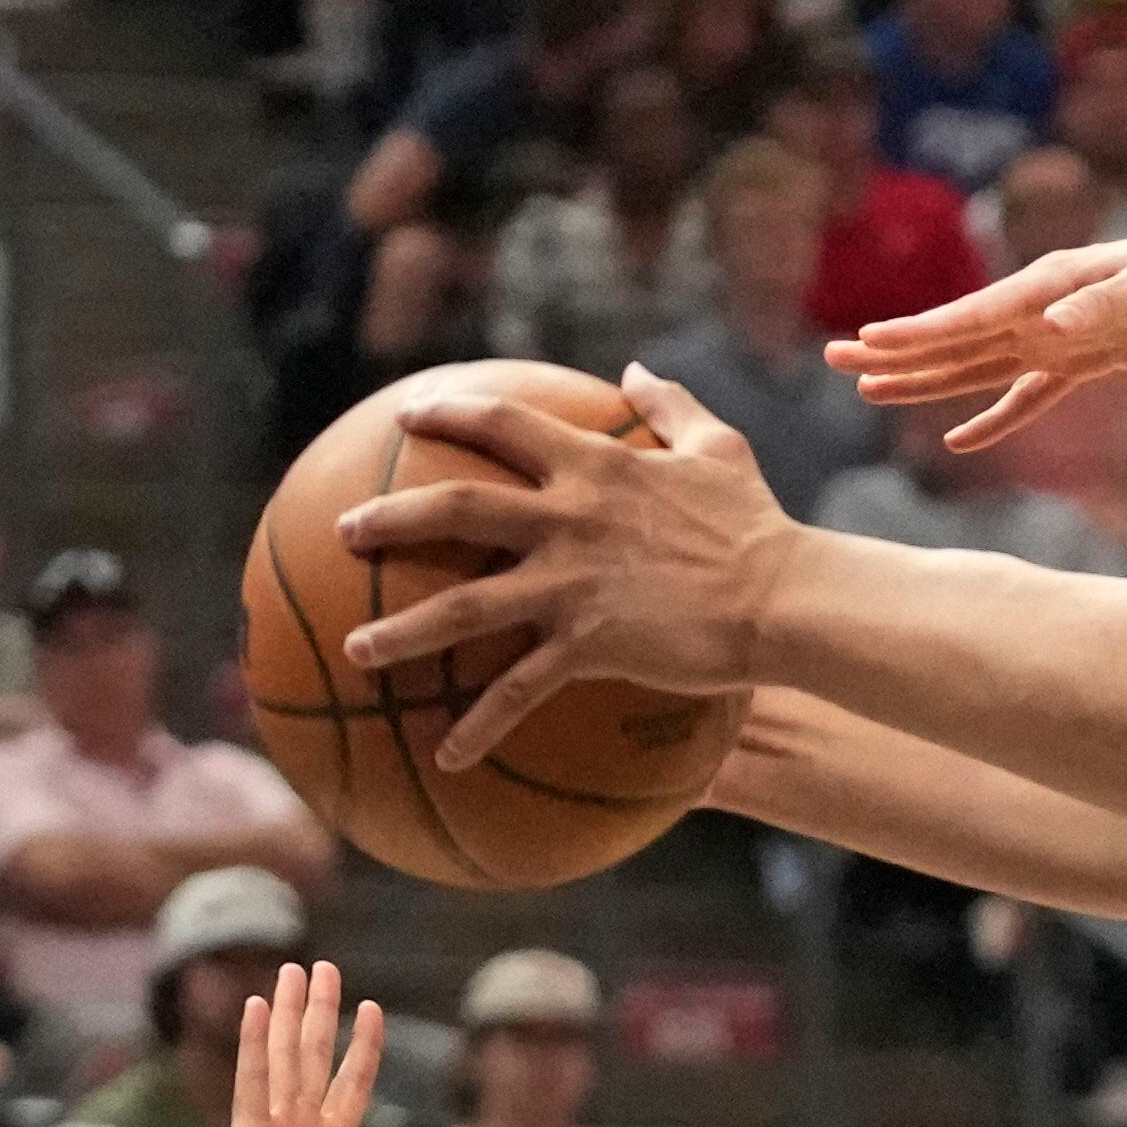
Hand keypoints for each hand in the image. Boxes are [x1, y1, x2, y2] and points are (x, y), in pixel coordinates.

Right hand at [197, 963, 473, 1126]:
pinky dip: (252, 1045)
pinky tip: (254, 1008)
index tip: (371, 1006)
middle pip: (312, 1058)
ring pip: (283, 1059)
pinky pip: (252, 1085)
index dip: (362, 1046)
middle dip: (316, 1012)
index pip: (351, 1084)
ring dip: (285, 1014)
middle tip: (319, 967)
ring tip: (292, 970)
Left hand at [333, 364, 794, 769]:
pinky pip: (518, 690)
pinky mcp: (588, 643)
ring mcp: (571, 584)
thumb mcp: (719, 448)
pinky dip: (479, 726)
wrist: (783, 598)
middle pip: (455, 508)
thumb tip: (637, 369)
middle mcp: (567, 519)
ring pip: (464, 607)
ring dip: (403, 632)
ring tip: (355, 651)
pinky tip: (447, 756)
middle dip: (390, 518)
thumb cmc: (757, 525)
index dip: (450, 413)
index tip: (408, 415)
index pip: (502, 424)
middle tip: (343, 530)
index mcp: (594, 467)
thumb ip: (670, 406)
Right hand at [828, 215, 1126, 450]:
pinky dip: (996, 418)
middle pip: (957, 340)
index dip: (920, 333)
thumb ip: (1108, 303)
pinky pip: (1030, 398)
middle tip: (835, 361)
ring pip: (979, 368)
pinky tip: (962, 440)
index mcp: (1050, 286)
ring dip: (927, 381)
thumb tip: (1052, 326)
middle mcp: (1043, 309)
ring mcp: (1061, 336)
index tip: (867, 341)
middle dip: (897, 353)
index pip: (972, 316)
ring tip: (869, 391)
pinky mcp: (1088, 362)